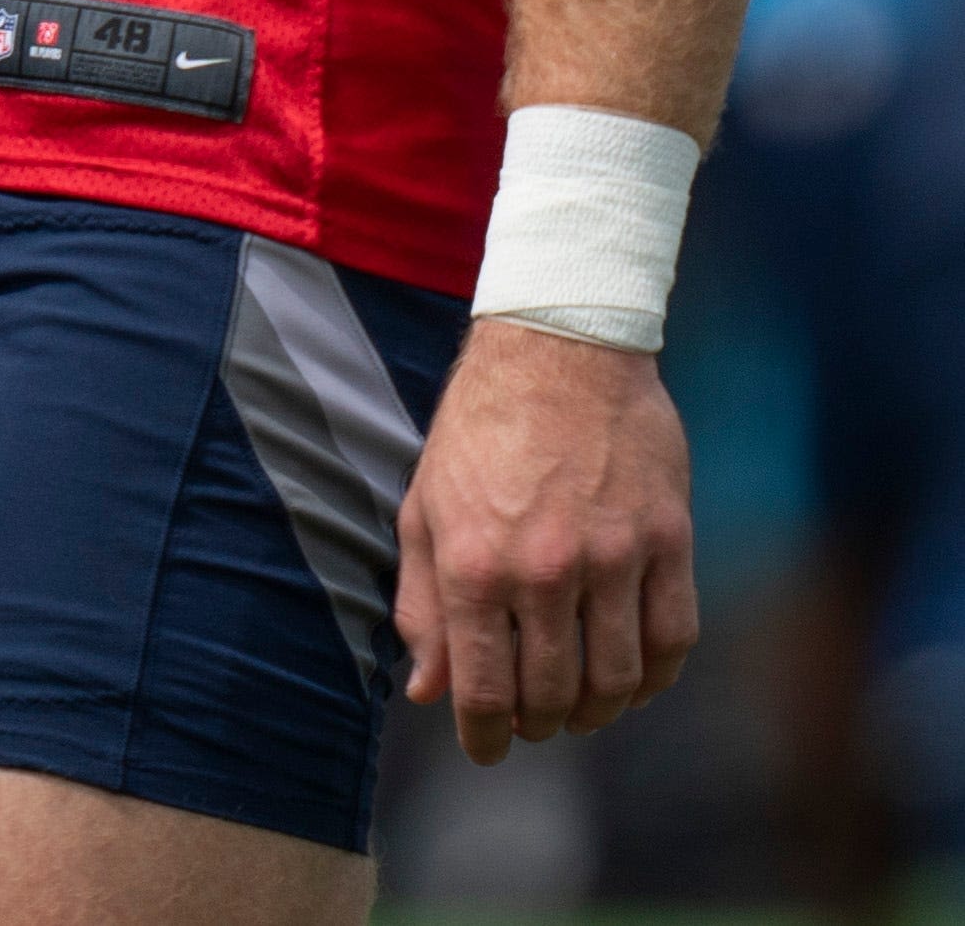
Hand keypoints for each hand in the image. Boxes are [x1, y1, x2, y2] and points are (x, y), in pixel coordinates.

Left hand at [396, 317, 698, 761]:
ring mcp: (612, 558)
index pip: (482, 689)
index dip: (482, 737)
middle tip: (532, 722)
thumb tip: (426, 690)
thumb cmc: (481, 427)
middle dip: (538, 724)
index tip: (485, 750)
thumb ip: (422, 603)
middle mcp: (544, 569)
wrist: (557, 346)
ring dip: (597, 711)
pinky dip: (654, 678)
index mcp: (474, 562)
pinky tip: (633, 677)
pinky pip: (672, 642)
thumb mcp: (426, 505)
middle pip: (553, 697)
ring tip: (579, 705)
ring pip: (616, 683)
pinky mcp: (668, 542)